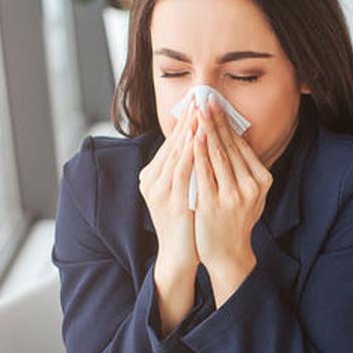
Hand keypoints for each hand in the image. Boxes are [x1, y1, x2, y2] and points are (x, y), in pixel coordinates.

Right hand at [138, 104, 197, 331]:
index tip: (198, 103)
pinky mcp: (170, 202)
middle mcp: (151, 181)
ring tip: (200, 112)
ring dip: (188, 131)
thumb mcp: (184, 190)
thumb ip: (187, 168)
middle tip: (200, 98)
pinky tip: (199, 139)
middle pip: (171, 144)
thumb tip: (200, 143)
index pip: (170, 143)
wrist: (180, 254)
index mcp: (152, 176)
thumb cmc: (186, 221)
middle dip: (187, 121)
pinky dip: (190, 153)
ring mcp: (159, 191)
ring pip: (175, 154)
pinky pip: (182, 171)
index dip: (184, 122)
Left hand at [193, 97, 272, 303]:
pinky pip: (204, 171)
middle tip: (205, 99)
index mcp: (262, 181)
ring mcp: (233, 195)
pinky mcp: (214, 203)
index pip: (242, 146)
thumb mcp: (250, 194)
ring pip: (217, 155)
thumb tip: (236, 137)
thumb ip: (246, 169)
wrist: (228, 253)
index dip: (228, 123)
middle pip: (230, 146)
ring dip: (206, 129)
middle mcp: (251, 186)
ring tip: (197, 111)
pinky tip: (192, 137)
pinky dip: (198, 151)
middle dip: (216, 120)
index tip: (217, 104)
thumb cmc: (235, 220)